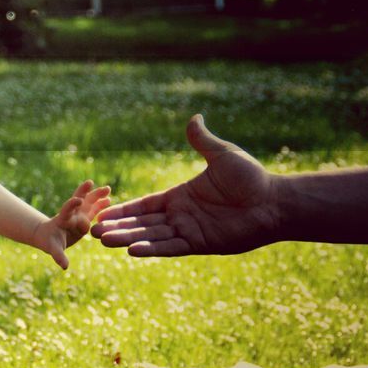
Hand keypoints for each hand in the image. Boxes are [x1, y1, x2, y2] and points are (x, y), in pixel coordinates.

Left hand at [32, 179, 112, 269]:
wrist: (49, 236)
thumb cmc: (49, 242)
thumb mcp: (53, 249)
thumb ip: (58, 255)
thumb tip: (64, 266)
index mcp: (63, 219)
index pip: (66, 210)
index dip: (71, 205)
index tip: (77, 200)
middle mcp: (71, 214)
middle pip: (79, 201)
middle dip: (85, 193)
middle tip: (92, 184)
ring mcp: (78, 215)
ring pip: (88, 203)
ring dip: (96, 195)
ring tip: (107, 189)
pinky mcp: (84, 218)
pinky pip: (93, 210)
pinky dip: (100, 205)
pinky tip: (109, 199)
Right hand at [91, 114, 280, 256]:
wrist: (275, 202)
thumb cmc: (251, 178)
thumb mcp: (222, 155)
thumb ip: (202, 141)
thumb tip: (194, 117)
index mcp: (180, 197)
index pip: (144, 205)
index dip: (123, 210)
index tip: (101, 213)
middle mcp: (181, 216)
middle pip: (142, 223)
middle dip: (117, 227)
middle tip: (92, 231)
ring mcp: (190, 231)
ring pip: (151, 236)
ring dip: (127, 239)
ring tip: (103, 240)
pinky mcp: (201, 244)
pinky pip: (171, 247)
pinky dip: (151, 249)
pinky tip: (132, 250)